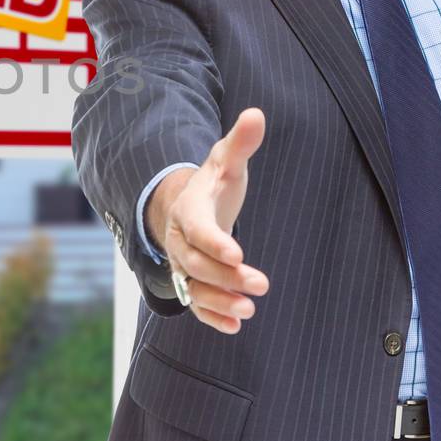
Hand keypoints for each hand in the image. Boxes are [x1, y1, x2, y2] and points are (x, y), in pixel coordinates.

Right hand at [145, 107, 268, 332]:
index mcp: (188, 210)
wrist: (188, 207)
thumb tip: (256, 114)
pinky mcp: (192, 283)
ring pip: (194, 288)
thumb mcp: (226, 162)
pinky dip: (212, 316)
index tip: (238, 254)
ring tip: (248, 310)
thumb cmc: (213, 184)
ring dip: (219, 301)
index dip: (214, 242)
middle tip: (260, 284)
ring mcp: (183, 265)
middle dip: (225, 276)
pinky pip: (196, 304)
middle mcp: (179, 241)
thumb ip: (240, 143)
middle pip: (194, 263)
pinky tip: (235, 327)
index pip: (197, 229)